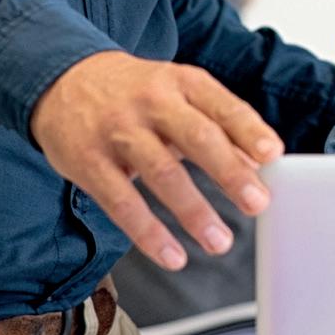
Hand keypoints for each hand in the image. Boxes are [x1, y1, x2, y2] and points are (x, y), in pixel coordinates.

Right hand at [30, 50, 284, 269]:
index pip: (221, 105)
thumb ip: (218, 126)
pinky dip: (149, 233)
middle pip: (196, 137)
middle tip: (258, 203)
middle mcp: (151, 102)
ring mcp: (118, 131)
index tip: (273, 154)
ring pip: (161, 172)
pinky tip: (172, 255)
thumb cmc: (134, 92)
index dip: (249, 130)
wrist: (61, 80)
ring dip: (194, 211)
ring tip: (219, 241)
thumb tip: (258, 164)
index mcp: (180, 82)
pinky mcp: (89, 161)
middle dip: (230, 172)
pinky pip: (122, 202)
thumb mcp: (178, 95)